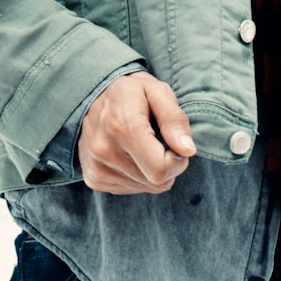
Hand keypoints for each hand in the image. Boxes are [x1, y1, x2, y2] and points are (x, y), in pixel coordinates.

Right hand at [78, 72, 196, 194]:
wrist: (92, 95)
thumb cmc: (131, 92)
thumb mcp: (157, 91)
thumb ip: (174, 120)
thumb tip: (188, 150)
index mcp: (121, 126)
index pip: (160, 169)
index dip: (178, 160)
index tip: (176, 142)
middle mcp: (104, 150)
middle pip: (156, 181)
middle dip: (167, 164)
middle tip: (159, 139)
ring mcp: (96, 168)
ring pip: (147, 187)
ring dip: (152, 169)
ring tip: (141, 142)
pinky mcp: (94, 179)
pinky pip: (132, 188)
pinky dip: (139, 174)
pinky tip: (130, 153)